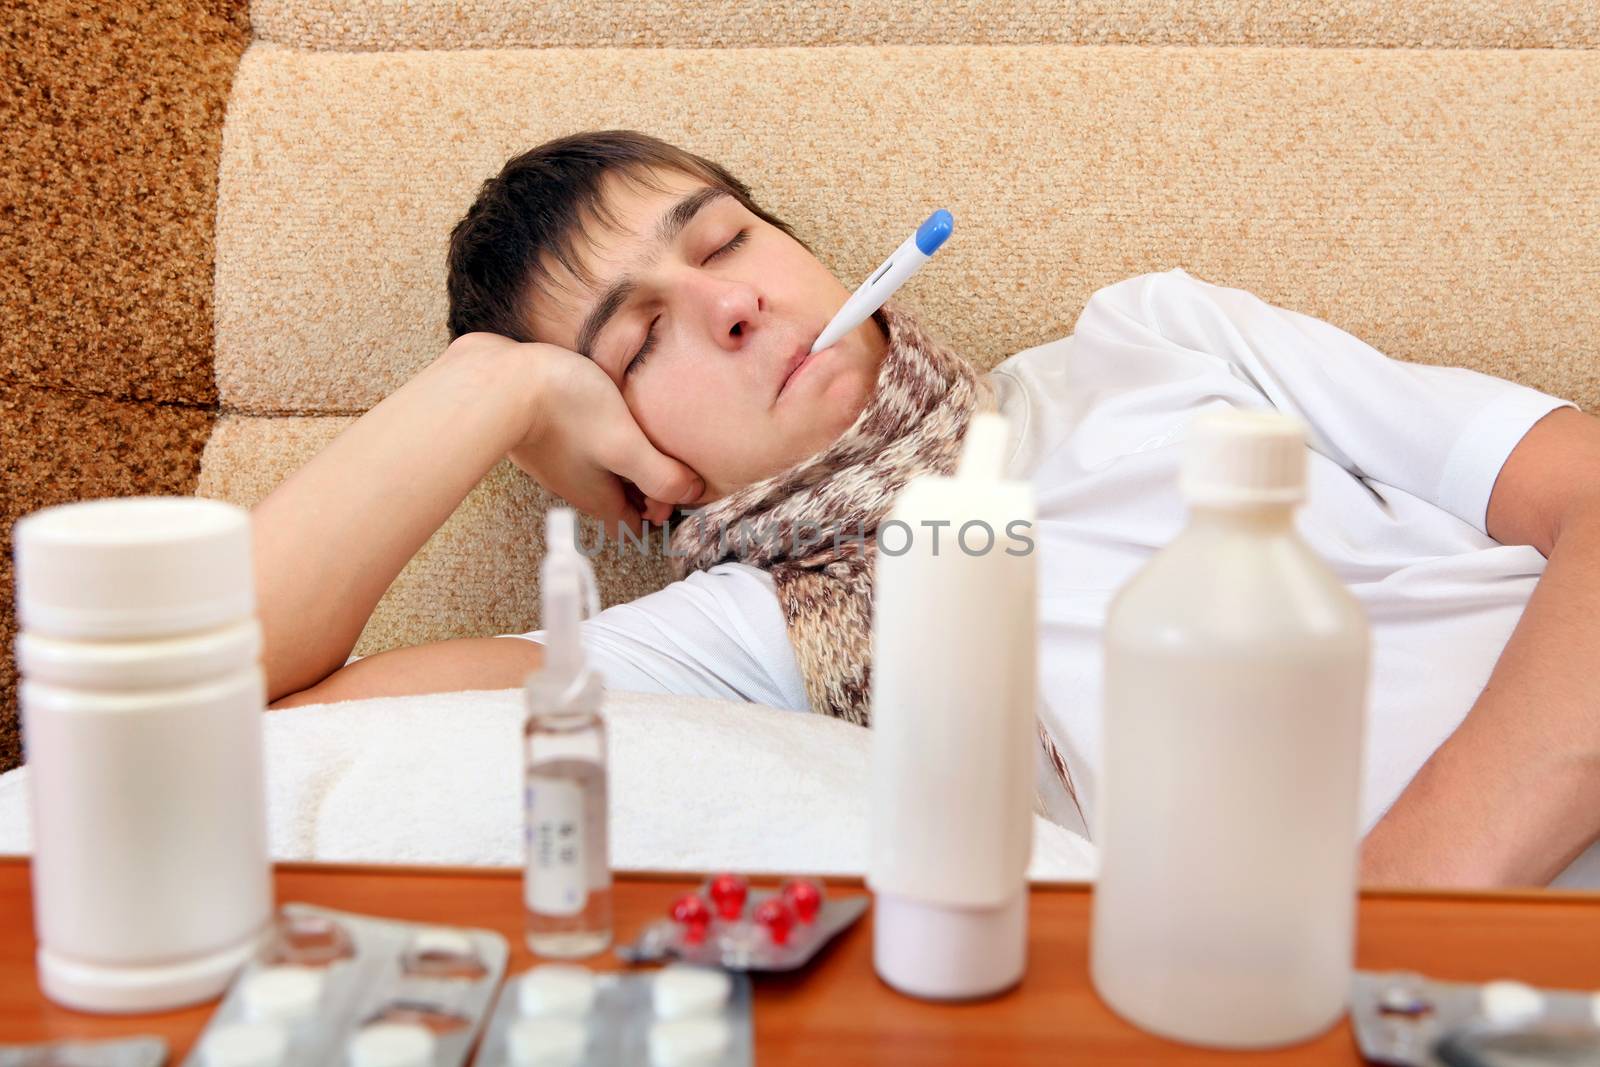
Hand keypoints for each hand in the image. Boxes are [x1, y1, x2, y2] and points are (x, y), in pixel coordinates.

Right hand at [447, 333, 704, 534]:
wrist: (502, 380)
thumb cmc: (567, 410)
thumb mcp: (625, 444)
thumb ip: (661, 473)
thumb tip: (691, 493)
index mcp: (599, 497)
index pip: (633, 525)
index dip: (659, 512)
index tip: (678, 486)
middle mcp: (576, 487)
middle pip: (617, 499)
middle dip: (645, 487)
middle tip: (669, 460)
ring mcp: (556, 463)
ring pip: (600, 473)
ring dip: (625, 463)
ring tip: (645, 434)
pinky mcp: (543, 437)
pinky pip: (581, 449)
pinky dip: (601, 441)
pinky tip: (610, 414)